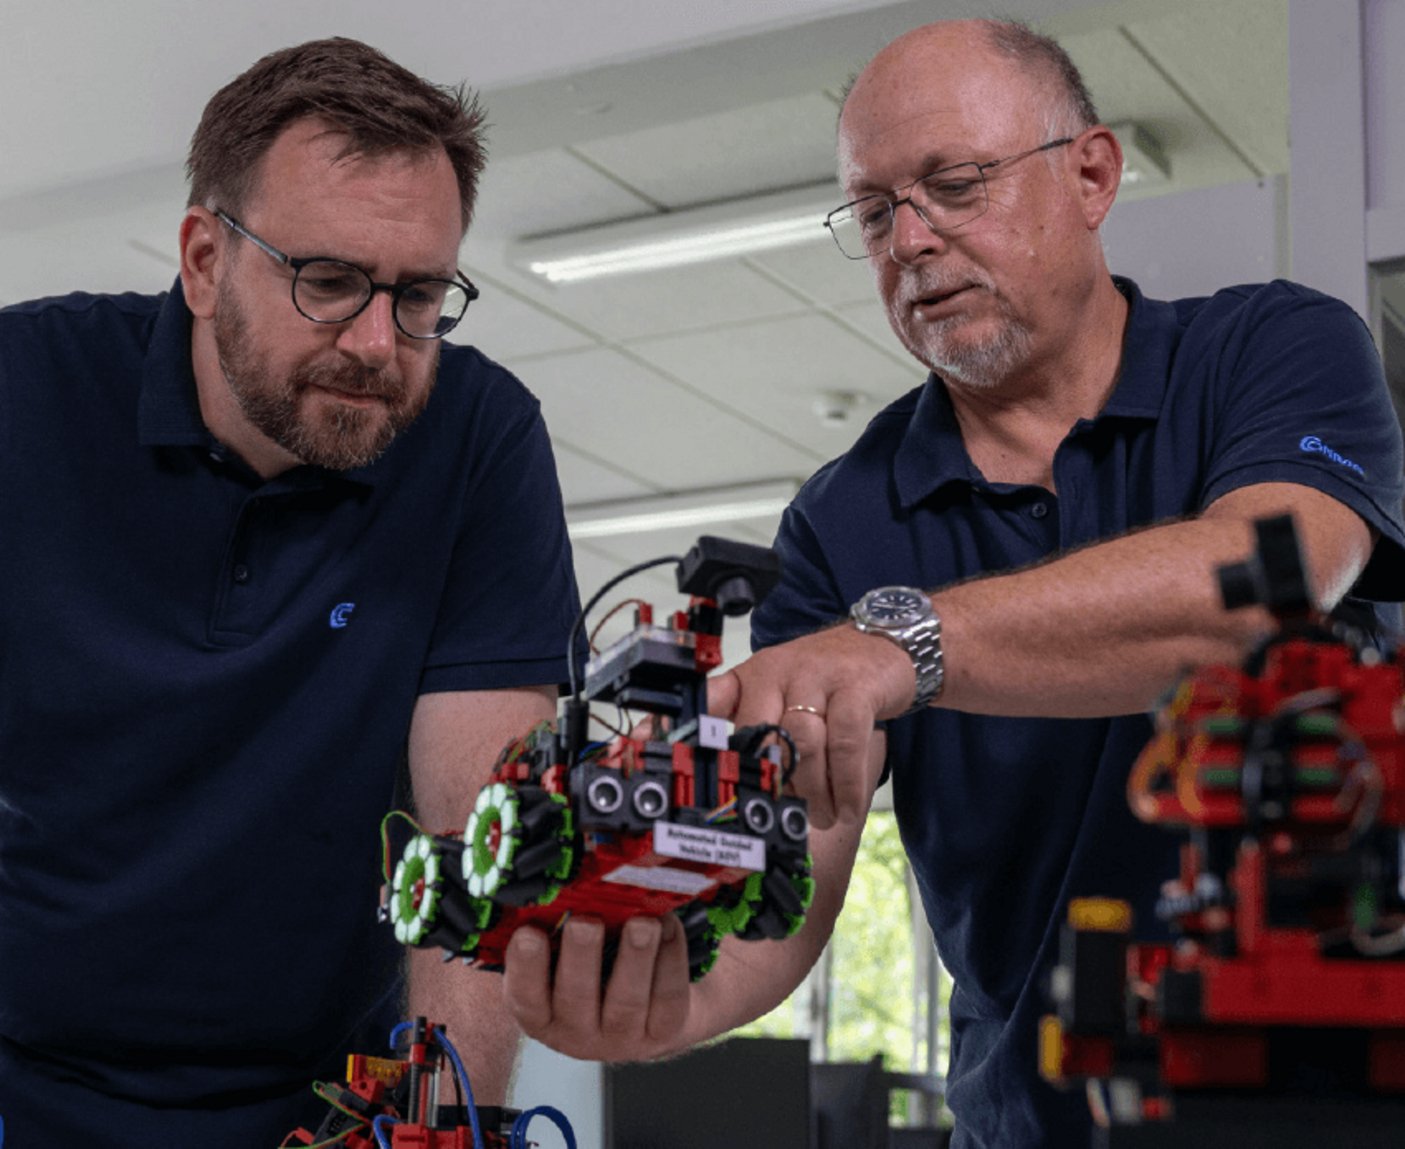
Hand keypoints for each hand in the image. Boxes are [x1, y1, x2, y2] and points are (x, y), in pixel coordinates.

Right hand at [502, 915, 691, 1061]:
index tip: (528, 933)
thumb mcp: (564, 954)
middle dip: (581, 958)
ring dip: (634, 958)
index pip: (525, 996)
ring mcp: (621, 1037)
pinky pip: (668, 998)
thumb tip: (549, 881)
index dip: (525, 967)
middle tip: (585, 923)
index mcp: (541, 1013)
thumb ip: (553, 926)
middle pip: (575, 999)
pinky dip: (671, 960)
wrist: (650, 1005)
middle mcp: (576, 1033)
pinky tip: (669, 925)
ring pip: (627, 1002)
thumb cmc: (595, 966)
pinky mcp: (663, 1031)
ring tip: (642, 923)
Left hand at [709, 624, 911, 827]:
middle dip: (773, 786)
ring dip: (813, 792)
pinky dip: (846, 781)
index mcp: (752, 677)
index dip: (692, 733)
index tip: (679, 768)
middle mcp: (778, 673)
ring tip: (824, 816)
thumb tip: (735, 781)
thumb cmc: (826, 678)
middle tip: (787, 816)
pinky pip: (846, 741)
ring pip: (804, 742)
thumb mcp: (781, 692)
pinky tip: (848, 805)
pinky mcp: (856, 688)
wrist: (881, 643)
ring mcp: (818, 677)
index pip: (712, 702)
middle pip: (762, 736)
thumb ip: (755, 726)